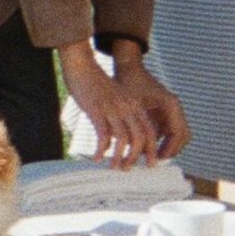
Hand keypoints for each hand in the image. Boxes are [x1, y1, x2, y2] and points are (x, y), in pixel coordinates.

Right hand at [59, 41, 186, 168]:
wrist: (82, 66)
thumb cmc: (96, 84)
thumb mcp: (115, 99)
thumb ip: (121, 116)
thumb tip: (118, 139)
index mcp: (134, 105)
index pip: (149, 130)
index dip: (151, 148)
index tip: (149, 162)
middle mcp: (127, 108)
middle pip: (140, 137)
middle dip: (137, 156)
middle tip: (130, 169)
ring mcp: (113, 109)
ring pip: (123, 139)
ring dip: (120, 157)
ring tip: (114, 167)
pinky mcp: (97, 111)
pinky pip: (103, 136)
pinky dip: (101, 150)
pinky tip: (97, 158)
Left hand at [111, 58, 190, 159]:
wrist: (129, 68)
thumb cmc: (130, 83)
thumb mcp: (133, 106)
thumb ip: (138, 126)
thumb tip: (139, 149)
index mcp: (171, 105)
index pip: (178, 133)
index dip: (170, 148)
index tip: (158, 158)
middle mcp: (174, 108)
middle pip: (183, 136)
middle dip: (172, 150)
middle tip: (156, 160)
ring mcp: (170, 110)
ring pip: (177, 135)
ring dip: (167, 146)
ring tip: (151, 156)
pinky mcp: (164, 112)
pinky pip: (168, 131)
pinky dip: (161, 140)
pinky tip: (147, 147)